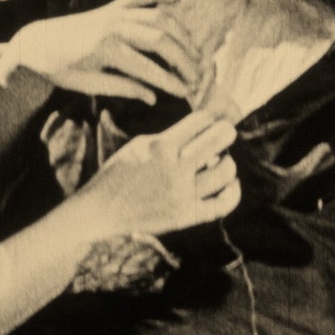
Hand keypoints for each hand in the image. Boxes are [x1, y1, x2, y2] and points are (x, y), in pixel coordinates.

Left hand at [1, 0, 204, 103]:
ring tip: (195, 52)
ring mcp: (114, 12)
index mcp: (105, 49)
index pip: (148, 68)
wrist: (36, 42)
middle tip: (197, 76)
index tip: (186, 92)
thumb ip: (122, 88)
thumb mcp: (88, 85)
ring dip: (181, 33)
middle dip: (183, 58)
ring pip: (158, 17)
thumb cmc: (60, 68)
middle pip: (161, 39)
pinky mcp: (112, 6)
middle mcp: (113, 25)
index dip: (170, 81)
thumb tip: (153, 96)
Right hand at [79, 110, 241, 234]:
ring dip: (228, 161)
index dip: (209, 118)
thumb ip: (169, 138)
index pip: (200, 121)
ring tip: (222, 160)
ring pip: (225, 171)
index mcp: (161, 146)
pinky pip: (222, 204)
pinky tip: (231, 183)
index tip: (210, 120)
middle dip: (226, 131)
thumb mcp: (139, 145)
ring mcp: (182, 194)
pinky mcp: (185, 216)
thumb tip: (201, 134)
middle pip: (218, 140)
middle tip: (226, 132)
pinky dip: (233, 192)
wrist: (101, 210)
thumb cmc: (118, 173)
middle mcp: (175, 169)